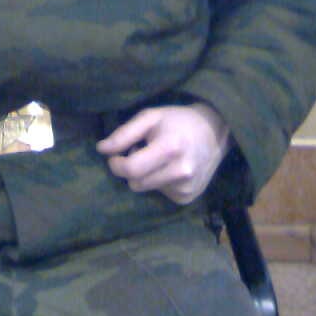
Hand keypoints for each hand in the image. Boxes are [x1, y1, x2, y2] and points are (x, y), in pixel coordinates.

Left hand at [96, 103, 230, 205]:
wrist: (214, 133)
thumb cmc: (177, 121)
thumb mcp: (150, 117)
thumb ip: (124, 133)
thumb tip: (101, 150)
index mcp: (170, 148)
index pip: (131, 169)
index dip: (116, 164)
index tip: (115, 156)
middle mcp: (181, 172)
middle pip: (136, 183)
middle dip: (131, 170)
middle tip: (141, 152)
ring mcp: (186, 188)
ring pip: (146, 189)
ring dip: (146, 176)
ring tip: (158, 159)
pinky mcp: (188, 198)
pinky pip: (160, 194)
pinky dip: (159, 182)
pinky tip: (170, 169)